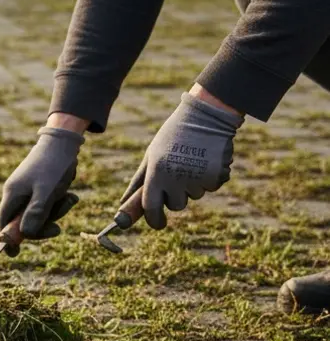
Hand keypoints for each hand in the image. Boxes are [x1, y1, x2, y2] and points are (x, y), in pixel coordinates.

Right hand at [0, 126, 85, 256]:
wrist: (64, 141)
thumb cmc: (53, 166)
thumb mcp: (46, 193)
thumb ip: (35, 215)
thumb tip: (24, 236)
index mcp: (12, 194)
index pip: (4, 223)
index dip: (8, 239)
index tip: (14, 254)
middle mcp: (17, 193)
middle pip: (22, 221)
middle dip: (41, 226)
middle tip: (58, 228)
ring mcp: (28, 189)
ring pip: (38, 213)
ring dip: (55, 212)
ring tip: (70, 199)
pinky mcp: (40, 186)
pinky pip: (47, 203)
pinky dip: (59, 203)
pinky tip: (70, 195)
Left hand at [120, 91, 241, 229]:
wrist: (206, 117)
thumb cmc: (173, 136)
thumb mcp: (151, 155)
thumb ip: (139, 182)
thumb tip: (123, 204)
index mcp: (156, 172)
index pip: (150, 207)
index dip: (153, 219)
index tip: (158, 223)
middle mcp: (176, 178)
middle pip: (175, 205)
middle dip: (176, 196)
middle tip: (178, 172)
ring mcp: (197, 178)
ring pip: (194, 196)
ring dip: (193, 184)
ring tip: (193, 160)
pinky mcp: (217, 176)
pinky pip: (211, 187)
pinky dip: (209, 178)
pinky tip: (207, 159)